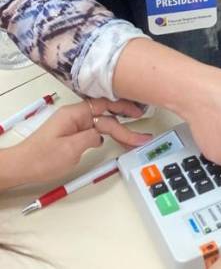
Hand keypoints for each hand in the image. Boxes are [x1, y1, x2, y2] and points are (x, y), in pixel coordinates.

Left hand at [3, 99, 149, 188]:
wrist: (19, 168)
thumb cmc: (40, 159)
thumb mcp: (70, 149)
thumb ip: (91, 137)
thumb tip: (101, 135)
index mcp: (74, 114)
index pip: (105, 112)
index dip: (124, 116)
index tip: (139, 121)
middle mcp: (75, 115)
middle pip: (106, 115)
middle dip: (126, 123)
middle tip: (142, 134)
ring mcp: (73, 124)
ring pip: (102, 123)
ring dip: (119, 130)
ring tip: (134, 139)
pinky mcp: (72, 133)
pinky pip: (95, 129)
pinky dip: (108, 133)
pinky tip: (117, 139)